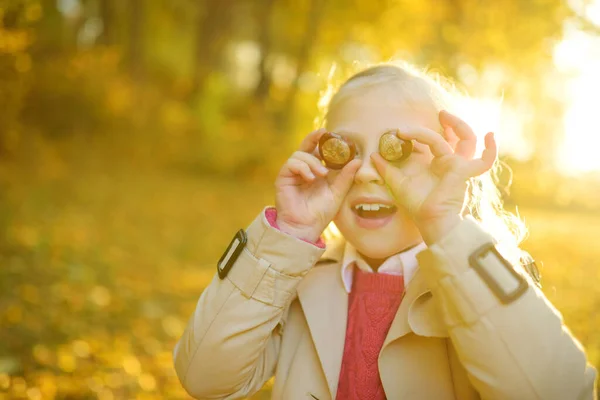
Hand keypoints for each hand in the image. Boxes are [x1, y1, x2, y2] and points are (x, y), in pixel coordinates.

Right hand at [275, 128, 361, 241]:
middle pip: (306, 146)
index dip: (325, 141)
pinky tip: (310, 178)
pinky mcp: (283, 178)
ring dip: (312, 161)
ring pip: (300, 154)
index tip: (334, 134)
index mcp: (317, 171)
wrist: (306, 228)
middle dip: (314, 137)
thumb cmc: (321, 213)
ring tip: (321, 175)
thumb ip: (346, 177)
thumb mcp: (337, 193)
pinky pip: (291, 163)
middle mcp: (303, 169)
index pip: (319, 150)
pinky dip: (302, 167)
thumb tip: (358, 160)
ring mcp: (292, 173)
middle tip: (324, 133)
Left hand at [371, 110, 496, 242]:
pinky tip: (491, 136)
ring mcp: (459, 166)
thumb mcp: (397, 183)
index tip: (401, 131)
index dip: (420, 133)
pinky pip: (485, 161)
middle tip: (439, 113)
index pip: (435, 142)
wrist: (429, 222)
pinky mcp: (463, 171)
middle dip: (450, 123)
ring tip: (444, 115)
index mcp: (437, 165)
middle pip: (456, 137)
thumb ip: (386, 169)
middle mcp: (450, 163)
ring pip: (466, 140)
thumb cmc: (418, 206)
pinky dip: (491, 149)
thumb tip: (372, 155)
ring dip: (459, 125)